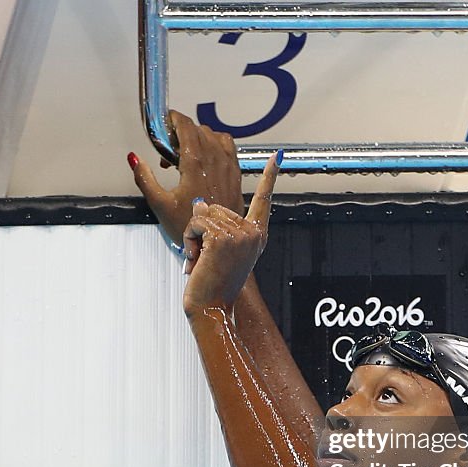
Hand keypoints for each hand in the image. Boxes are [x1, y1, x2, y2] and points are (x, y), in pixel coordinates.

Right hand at [129, 110, 242, 249]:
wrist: (218, 245)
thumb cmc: (190, 228)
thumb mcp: (159, 204)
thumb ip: (144, 178)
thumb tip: (134, 159)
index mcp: (195, 163)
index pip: (186, 125)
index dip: (173, 118)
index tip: (165, 121)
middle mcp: (215, 160)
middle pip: (198, 129)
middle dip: (181, 132)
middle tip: (168, 149)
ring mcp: (228, 166)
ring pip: (214, 135)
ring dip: (199, 137)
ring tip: (186, 155)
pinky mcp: (236, 175)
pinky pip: (229, 147)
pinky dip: (216, 145)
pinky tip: (206, 160)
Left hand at [183, 151, 280, 316]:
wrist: (211, 308)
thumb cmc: (213, 285)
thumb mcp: (218, 251)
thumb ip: (216, 226)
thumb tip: (200, 203)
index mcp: (256, 235)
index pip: (264, 200)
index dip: (270, 176)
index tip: (279, 156)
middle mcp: (252, 233)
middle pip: (215, 207)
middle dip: (201, 230)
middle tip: (204, 257)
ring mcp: (239, 234)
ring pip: (202, 214)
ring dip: (192, 236)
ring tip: (200, 260)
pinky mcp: (223, 238)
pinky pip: (195, 224)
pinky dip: (188, 241)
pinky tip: (196, 260)